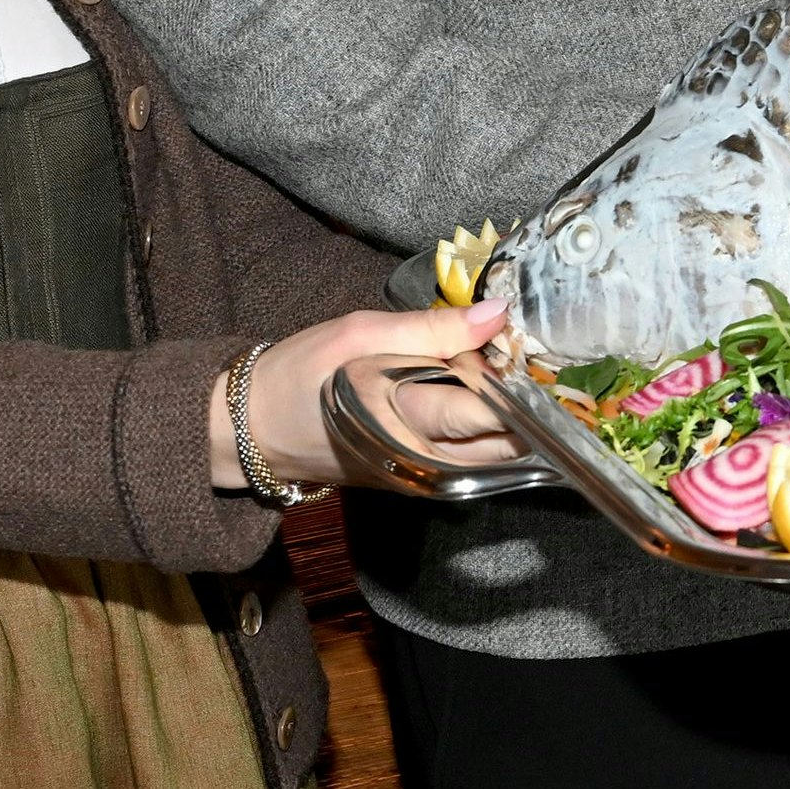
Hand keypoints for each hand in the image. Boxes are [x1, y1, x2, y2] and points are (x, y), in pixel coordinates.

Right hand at [215, 299, 518, 493]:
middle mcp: (420, 461)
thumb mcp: (361, 334)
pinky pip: (467, 460)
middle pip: (502, 446)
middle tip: (540, 366)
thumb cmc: (301, 373)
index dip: (520, 384)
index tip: (539, 355)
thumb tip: (497, 313)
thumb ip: (433, 328)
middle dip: (528, 408)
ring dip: (513, 422)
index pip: (484, 413)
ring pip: (490, 458)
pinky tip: (490, 397)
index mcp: (406, 420)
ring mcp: (418, 476)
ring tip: (520, 377)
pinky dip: (487, 431)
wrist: (250, 428)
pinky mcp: (412, 477)